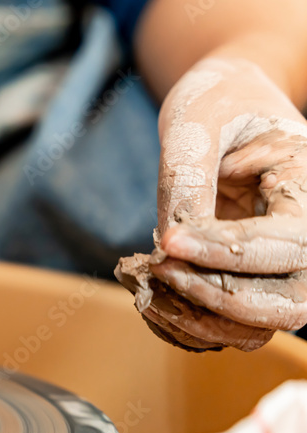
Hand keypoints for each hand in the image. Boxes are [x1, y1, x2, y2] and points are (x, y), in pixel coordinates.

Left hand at [118, 57, 306, 350]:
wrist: (225, 105)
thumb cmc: (216, 103)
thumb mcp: (197, 124)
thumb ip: (188, 181)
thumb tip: (172, 244)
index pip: (289, 244)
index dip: (225, 251)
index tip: (167, 242)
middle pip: (289, 305)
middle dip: (214, 296)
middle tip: (155, 267)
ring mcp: (285, 269)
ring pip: (257, 328)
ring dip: (196, 319)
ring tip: (144, 282)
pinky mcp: (251, 283)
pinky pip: (228, 329)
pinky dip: (185, 325)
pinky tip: (148, 298)